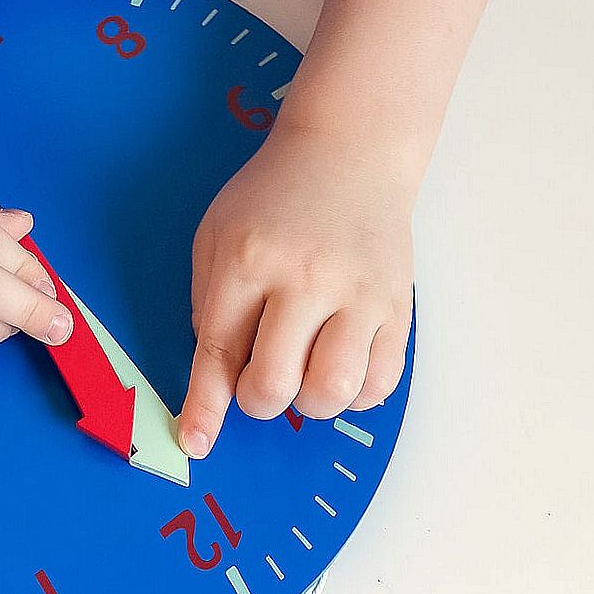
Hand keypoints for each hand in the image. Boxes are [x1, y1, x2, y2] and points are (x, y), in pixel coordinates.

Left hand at [178, 123, 414, 457]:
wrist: (350, 152)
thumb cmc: (273, 197)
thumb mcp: (217, 235)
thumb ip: (209, 305)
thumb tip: (214, 380)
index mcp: (248, 261)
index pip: (219, 352)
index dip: (205, 407)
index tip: (195, 442)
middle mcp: (305, 279)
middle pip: (275, 385)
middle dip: (258, 400)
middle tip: (259, 377)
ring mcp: (358, 294)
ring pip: (332, 392)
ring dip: (308, 402)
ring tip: (303, 371)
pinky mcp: (398, 306)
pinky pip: (378, 383)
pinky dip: (354, 394)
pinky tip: (338, 365)